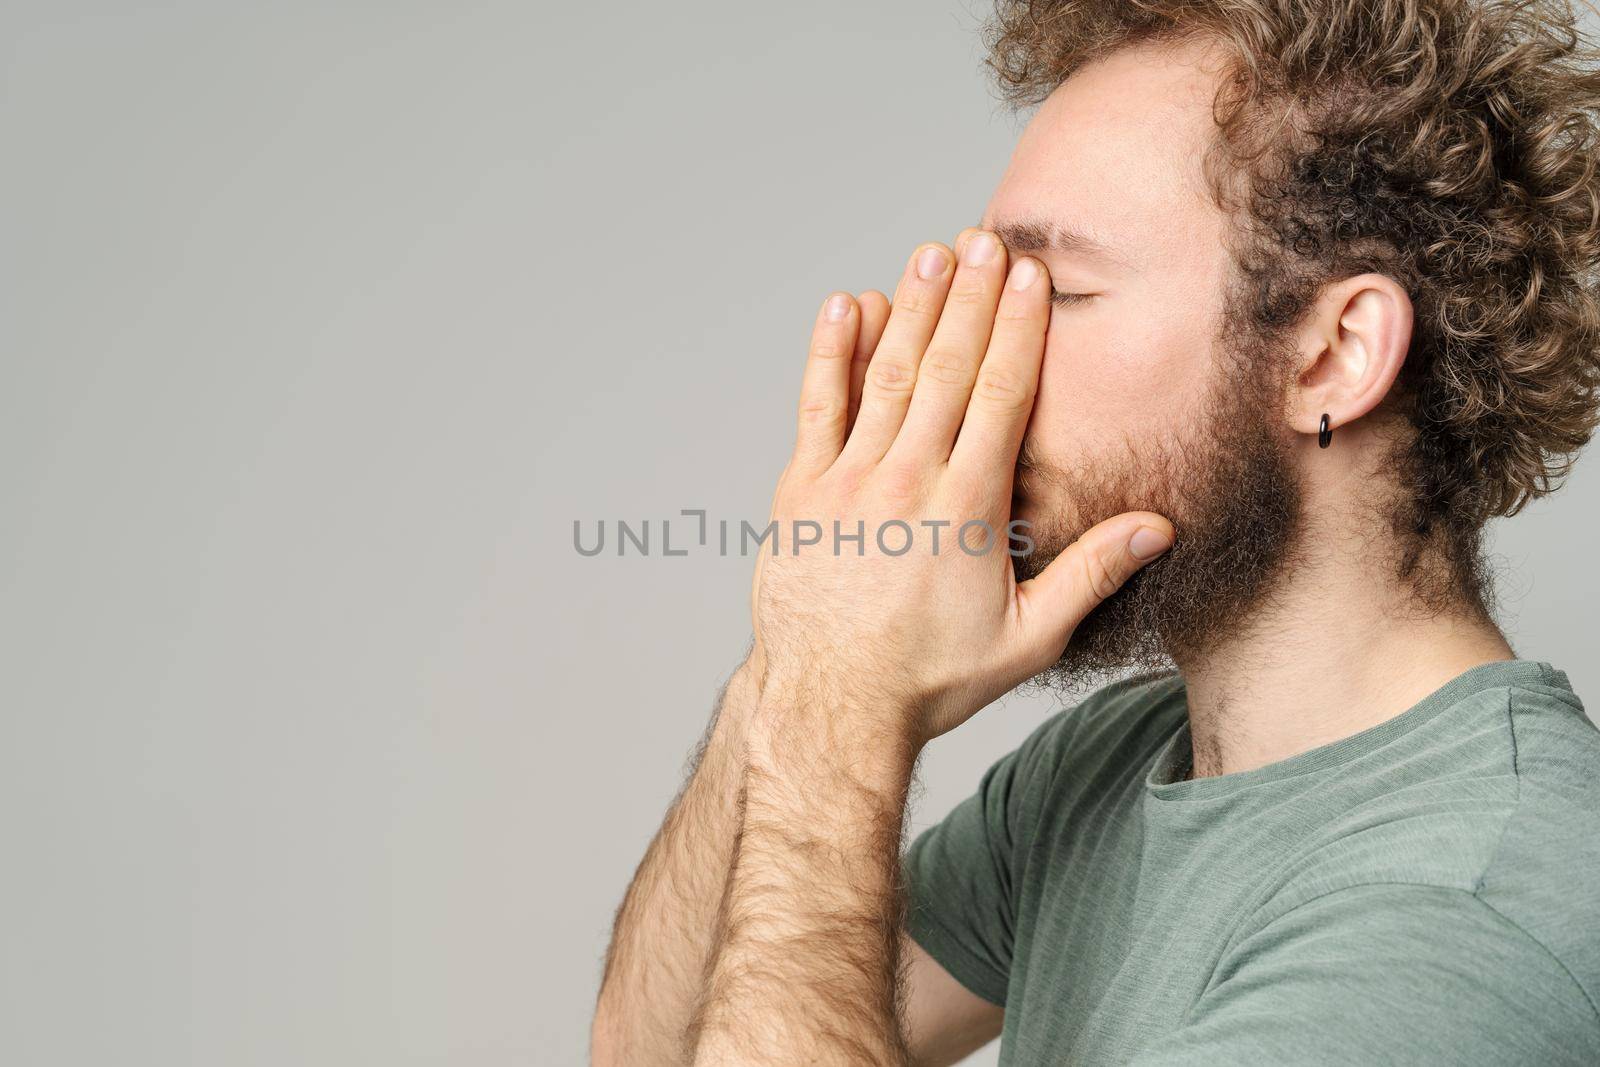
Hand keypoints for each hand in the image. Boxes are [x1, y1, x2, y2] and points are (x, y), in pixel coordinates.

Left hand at [747, 230, 1173, 747]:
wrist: (829, 706)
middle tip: (985, 238)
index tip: (1028, 278)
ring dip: (910, 309)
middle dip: (969, 298)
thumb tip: (1157, 530)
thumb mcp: (1027, 638)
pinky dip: (831, 353)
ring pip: (884, 376)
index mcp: (965, 508)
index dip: (1016, 330)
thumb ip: (1090, 576)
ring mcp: (846, 482)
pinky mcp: (799, 492)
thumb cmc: (930, 676)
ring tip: (930, 254)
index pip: (999, 396)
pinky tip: (846, 305)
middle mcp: (906, 482)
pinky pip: (816, 406)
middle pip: (945, 369)